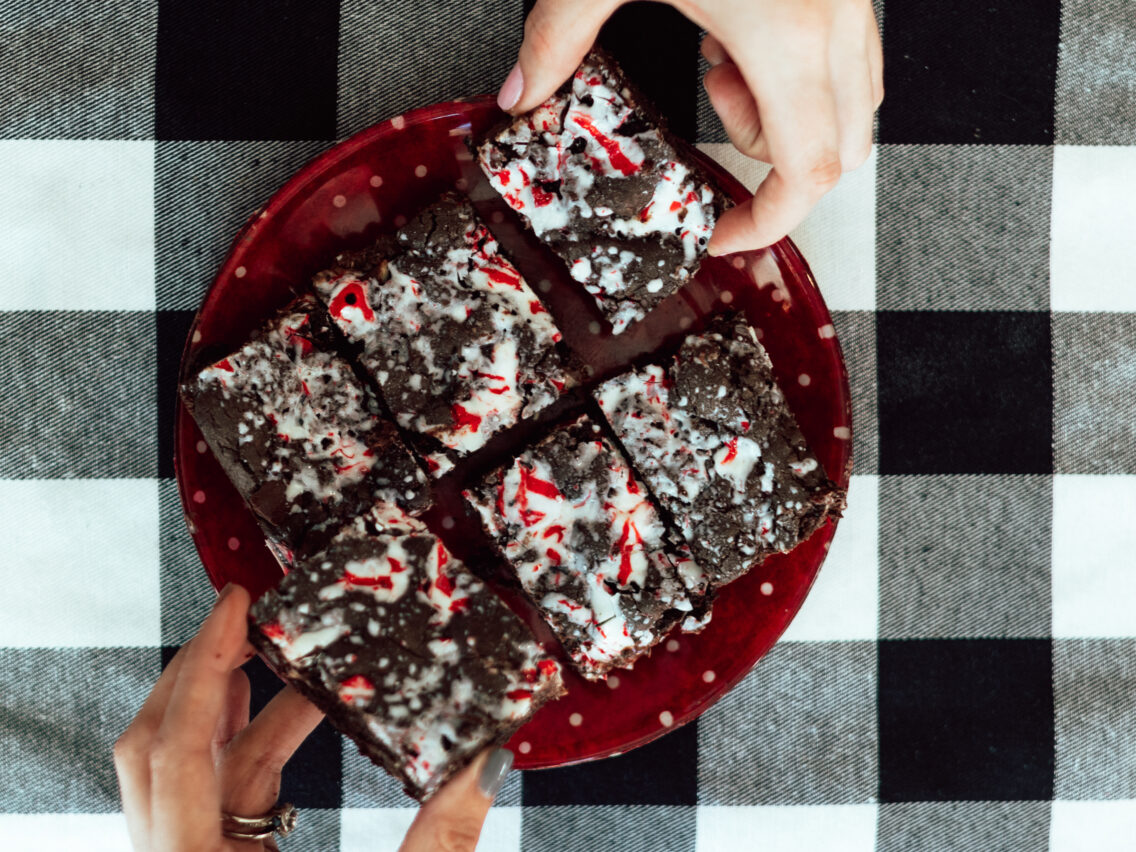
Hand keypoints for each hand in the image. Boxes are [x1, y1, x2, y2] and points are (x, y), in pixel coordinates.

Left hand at [114, 584, 512, 850]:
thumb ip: (440, 845)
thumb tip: (484, 763)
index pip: (179, 750)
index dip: (205, 666)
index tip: (237, 606)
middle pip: (158, 747)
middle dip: (206, 671)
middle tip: (252, 614)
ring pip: (187, 771)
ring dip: (244, 709)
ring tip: (300, 664)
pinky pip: (220, 798)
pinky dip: (258, 750)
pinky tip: (306, 723)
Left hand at [497, 0, 882, 252]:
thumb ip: (557, 39)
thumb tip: (520, 96)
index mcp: (785, 31)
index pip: (809, 169)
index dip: (770, 222)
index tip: (725, 234)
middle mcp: (837, 20)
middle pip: (844, 150)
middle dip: (779, 167)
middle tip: (717, 133)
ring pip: (852, 104)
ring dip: (788, 114)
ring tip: (722, 64)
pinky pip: (848, 57)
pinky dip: (802, 72)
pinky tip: (746, 28)